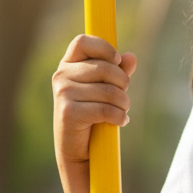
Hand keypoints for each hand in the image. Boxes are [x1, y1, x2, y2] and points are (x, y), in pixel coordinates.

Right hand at [52, 35, 136, 192]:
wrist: (78, 150)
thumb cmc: (92, 115)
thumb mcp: (104, 90)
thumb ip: (117, 72)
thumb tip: (131, 57)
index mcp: (68, 65)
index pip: (83, 41)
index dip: (104, 48)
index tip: (117, 61)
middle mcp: (61, 76)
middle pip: (104, 67)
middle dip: (122, 83)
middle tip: (123, 97)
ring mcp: (63, 94)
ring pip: (109, 90)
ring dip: (123, 103)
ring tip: (121, 111)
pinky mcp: (69, 112)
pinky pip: (106, 109)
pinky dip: (119, 117)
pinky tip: (120, 121)